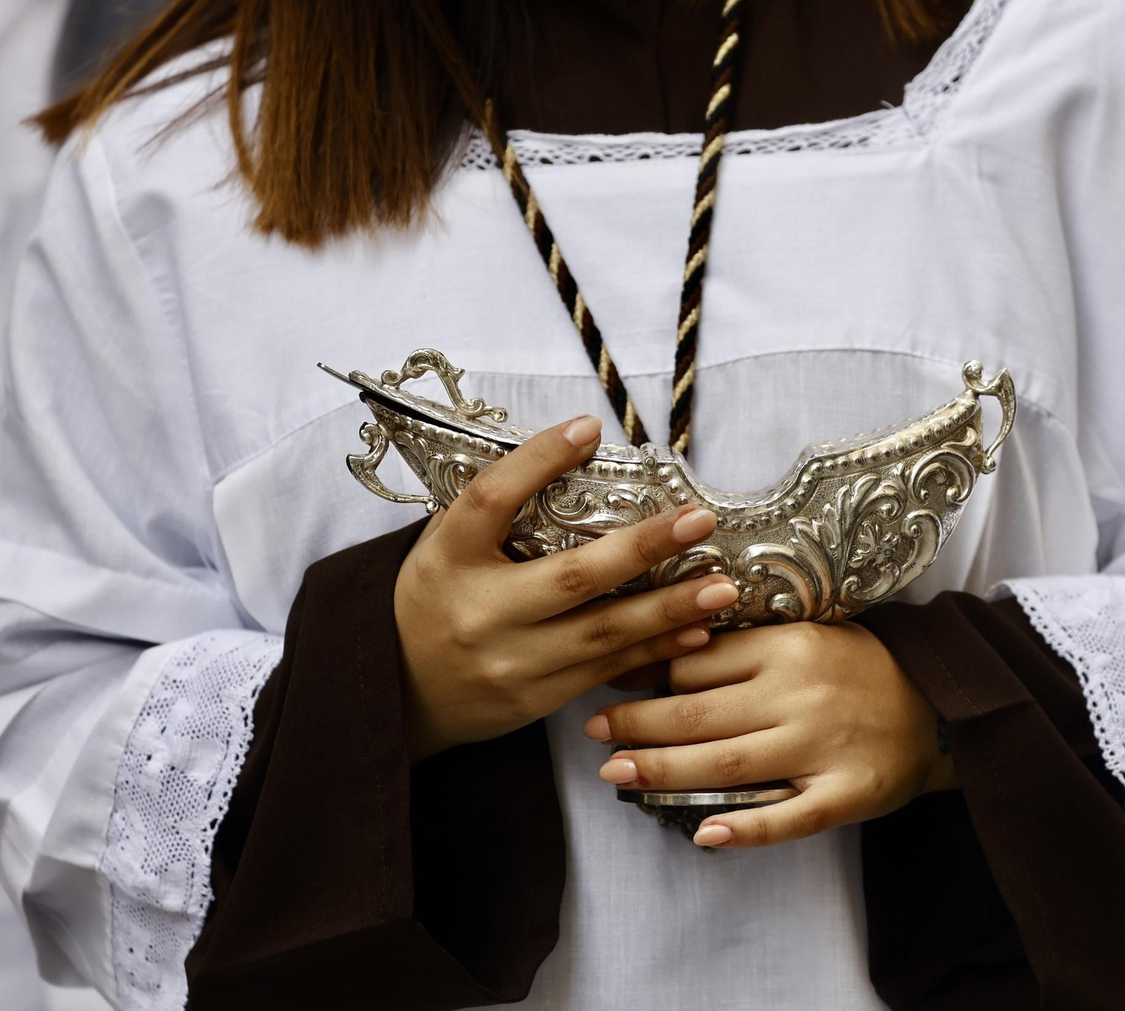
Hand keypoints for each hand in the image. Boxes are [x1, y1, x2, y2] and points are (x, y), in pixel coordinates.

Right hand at [394, 415, 742, 761]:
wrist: (401, 691)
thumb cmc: (438, 598)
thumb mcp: (445, 546)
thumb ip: (497, 509)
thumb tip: (577, 449)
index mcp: (448, 559)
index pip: (491, 499)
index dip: (539, 460)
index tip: (589, 426)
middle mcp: (479, 611)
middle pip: (571, 577)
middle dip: (643, 547)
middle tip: (699, 520)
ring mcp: (510, 661)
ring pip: (602, 633)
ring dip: (669, 609)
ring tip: (722, 587)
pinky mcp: (536, 699)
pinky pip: (605, 669)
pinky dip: (655, 651)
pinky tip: (698, 631)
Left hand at [584, 621, 955, 847]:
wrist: (944, 703)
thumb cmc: (859, 667)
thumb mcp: (805, 634)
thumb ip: (743, 646)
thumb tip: (661, 653)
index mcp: (789, 646)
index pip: (699, 662)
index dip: (648, 675)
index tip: (609, 682)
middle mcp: (801, 695)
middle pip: (699, 715)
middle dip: (636, 724)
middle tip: (592, 731)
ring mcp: (825, 749)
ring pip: (728, 765)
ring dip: (663, 771)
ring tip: (616, 773)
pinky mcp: (848, 794)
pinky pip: (789, 817)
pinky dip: (745, 828)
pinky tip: (705, 835)